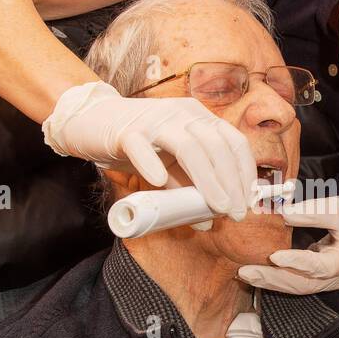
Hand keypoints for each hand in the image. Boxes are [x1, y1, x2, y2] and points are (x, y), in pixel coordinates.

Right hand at [42, 81, 256, 217]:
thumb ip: (185, 189)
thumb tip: (208, 222)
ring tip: (214, 207)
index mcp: (198, 117)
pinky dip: (151, 163)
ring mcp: (154, 120)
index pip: (232, 141)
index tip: (247, 201)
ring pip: (187, 147)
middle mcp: (181, 114)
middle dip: (230, 182)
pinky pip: (140, 146)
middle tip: (234, 212)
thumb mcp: (167, 166)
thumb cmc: (137, 143)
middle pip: (215, 146)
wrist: (91, 120)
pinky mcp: (125, 130)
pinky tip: (159, 182)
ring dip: (206, 179)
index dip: (244, 171)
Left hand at [238, 196, 338, 293]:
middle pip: (302, 284)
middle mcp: (336, 278)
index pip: (321, 266)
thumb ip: (314, 212)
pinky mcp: (316, 282)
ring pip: (295, 288)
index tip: (275, 256)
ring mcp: (325, 283)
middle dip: (273, 279)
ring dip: (269, 282)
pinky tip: (255, 274)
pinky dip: (274, 280)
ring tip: (244, 274)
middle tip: (246, 271)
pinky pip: (294, 284)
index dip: (298, 263)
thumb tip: (282, 213)